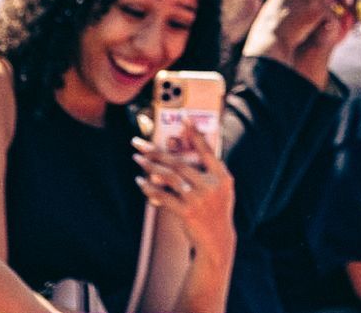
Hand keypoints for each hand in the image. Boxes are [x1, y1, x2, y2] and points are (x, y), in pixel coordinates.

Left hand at [133, 125, 234, 253]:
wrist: (217, 242)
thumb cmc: (215, 211)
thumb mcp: (221, 189)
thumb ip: (208, 171)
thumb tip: (182, 152)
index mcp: (222, 176)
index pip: (207, 150)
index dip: (195, 134)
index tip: (184, 118)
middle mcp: (211, 185)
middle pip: (180, 162)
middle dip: (157, 151)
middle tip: (140, 143)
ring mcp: (199, 199)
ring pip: (169, 177)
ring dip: (150, 166)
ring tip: (137, 159)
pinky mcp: (187, 212)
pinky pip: (164, 197)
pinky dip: (150, 189)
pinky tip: (141, 182)